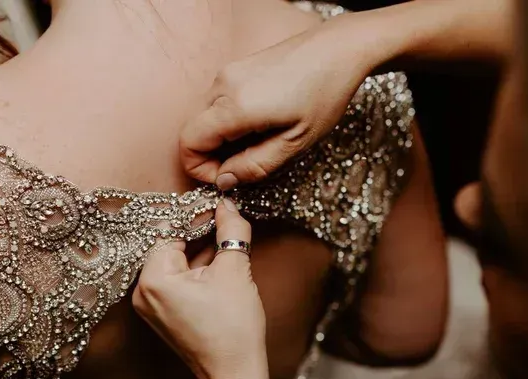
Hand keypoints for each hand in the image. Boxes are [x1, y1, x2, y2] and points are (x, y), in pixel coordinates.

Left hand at [133, 200, 267, 378]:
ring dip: (200, 253)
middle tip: (225, 220)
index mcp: (152, 279)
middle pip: (171, 247)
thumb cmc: (233, 329)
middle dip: (199, 234)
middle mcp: (142, 293)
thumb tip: (228, 205)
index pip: (170, 231)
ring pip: (176, 265)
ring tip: (227, 242)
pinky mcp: (163, 316)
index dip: (196, 216)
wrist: (234, 376)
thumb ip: (231, 231)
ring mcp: (150, 307)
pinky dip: (196, 273)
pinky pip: (177, 283)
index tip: (218, 205)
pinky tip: (220, 265)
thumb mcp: (235, 271)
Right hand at [180, 14, 370, 188]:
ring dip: (221, 139)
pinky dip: (228, 121)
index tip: (227, 178)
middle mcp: (223, 85)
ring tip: (257, 142)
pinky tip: (259, 123)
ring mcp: (227, 73)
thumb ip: (255, 165)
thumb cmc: (324, 93)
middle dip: (211, 156)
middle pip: (193, 131)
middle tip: (245, 164)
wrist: (339, 49)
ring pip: (204, 118)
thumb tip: (224, 180)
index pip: (188, 144)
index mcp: (235, 106)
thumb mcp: (295, 142)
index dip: (200, 169)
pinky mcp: (235, 68)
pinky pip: (216, 102)